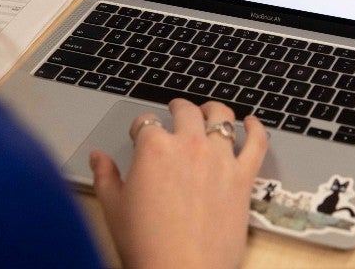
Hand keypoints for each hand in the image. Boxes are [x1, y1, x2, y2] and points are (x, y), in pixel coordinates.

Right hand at [90, 99, 267, 268]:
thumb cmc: (147, 245)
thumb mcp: (114, 209)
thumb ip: (105, 177)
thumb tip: (98, 158)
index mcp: (154, 149)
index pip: (146, 122)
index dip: (141, 127)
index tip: (140, 134)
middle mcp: (189, 145)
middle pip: (186, 111)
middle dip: (178, 109)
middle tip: (175, 112)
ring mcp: (220, 159)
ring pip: (222, 117)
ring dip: (213, 111)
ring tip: (208, 113)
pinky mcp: (243, 177)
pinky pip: (256, 143)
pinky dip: (256, 128)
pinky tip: (250, 122)